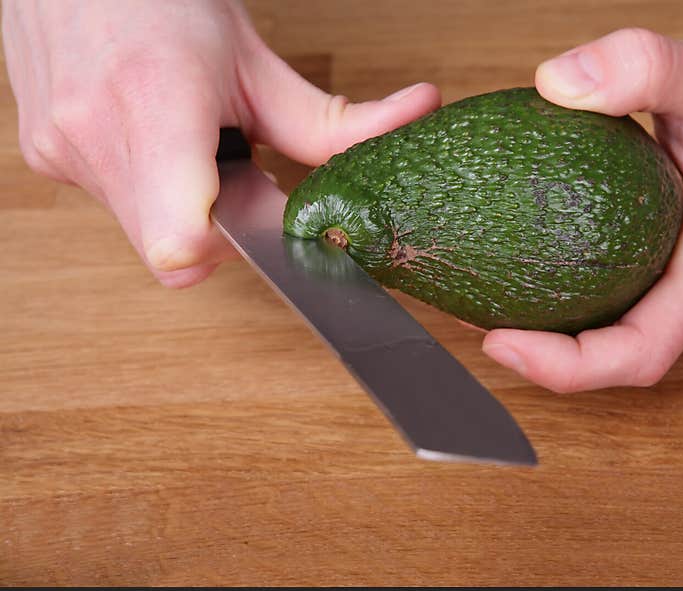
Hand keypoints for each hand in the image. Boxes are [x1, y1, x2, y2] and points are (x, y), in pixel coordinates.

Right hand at [3, 0, 439, 286]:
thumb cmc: (163, 4)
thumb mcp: (255, 63)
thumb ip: (332, 120)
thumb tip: (419, 114)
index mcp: (157, 105)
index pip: (179, 241)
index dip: (221, 253)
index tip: (248, 225)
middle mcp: (97, 135)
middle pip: (171, 251)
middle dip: (211, 229)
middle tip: (225, 170)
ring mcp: (62, 150)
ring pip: (143, 234)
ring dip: (178, 206)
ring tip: (183, 141)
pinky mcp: (45, 159)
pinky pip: (115, 207)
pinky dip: (146, 188)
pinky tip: (151, 137)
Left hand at [483, 1, 682, 391]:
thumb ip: (641, 67)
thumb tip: (554, 82)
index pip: (641, 353)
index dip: (569, 368)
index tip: (503, 344)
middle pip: (614, 355)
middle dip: (543, 355)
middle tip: (475, 321)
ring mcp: (680, 271)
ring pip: (611, 326)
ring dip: (549, 327)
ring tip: (483, 299)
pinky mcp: (667, 250)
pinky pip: (612, 287)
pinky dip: (564, 286)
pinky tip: (521, 254)